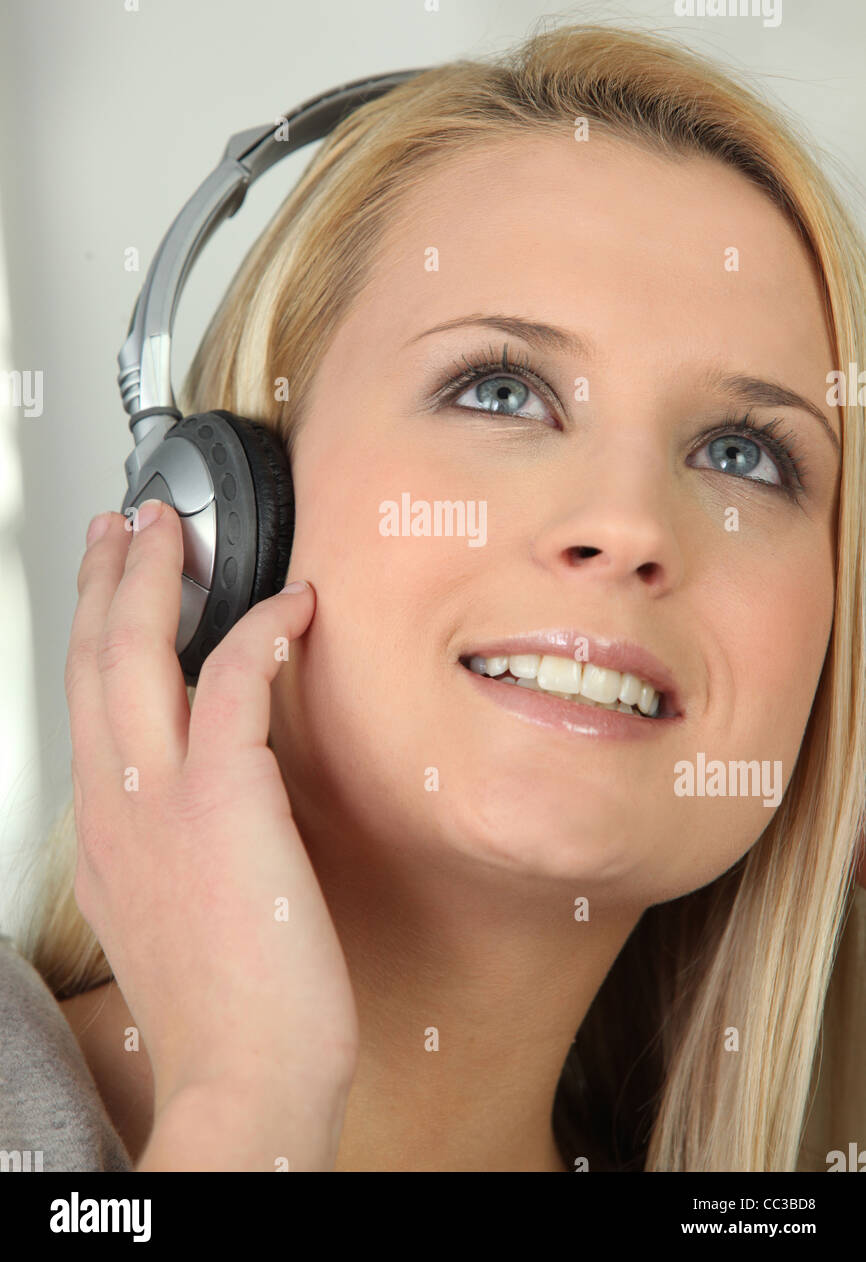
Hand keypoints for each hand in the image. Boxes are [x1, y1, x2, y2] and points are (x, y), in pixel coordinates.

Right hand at [65, 502, 358, 1119]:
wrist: (244, 1080)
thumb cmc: (225, 1011)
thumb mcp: (168, 916)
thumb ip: (170, 848)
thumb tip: (203, 803)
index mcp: (105, 833)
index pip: (86, 705)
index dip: (91, 633)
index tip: (106, 589)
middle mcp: (115, 806)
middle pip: (91, 661)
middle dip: (105, 579)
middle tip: (123, 526)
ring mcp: (160, 799)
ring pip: (136, 653)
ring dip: (153, 577)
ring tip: (174, 529)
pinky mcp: (224, 800)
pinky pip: (232, 682)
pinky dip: (260, 630)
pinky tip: (291, 605)